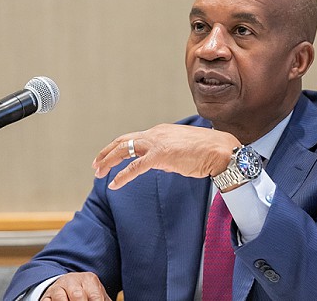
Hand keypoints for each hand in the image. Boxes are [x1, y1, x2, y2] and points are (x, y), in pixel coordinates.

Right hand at [45, 274, 111, 300]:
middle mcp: (73, 281)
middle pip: (78, 296)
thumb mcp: (95, 293)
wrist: (65, 283)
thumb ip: (102, 299)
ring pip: (61, 298)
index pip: (95, 296)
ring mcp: (58, 288)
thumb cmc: (84, 291)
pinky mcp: (46, 296)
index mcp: (89, 279)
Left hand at [93, 124, 239, 189]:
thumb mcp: (181, 150)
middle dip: (107, 152)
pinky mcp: (160, 155)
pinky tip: (114, 185)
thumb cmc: (205, 151)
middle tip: (96, 165)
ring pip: (125, 149)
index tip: (109, 157)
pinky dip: (122, 176)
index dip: (119, 147)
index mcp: (162, 131)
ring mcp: (158, 143)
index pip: (134, 137)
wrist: (220, 150)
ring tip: (98, 174)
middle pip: (124, 140)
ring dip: (109, 161)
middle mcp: (157, 133)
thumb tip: (156, 165)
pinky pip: (135, 167)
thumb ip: (166, 156)